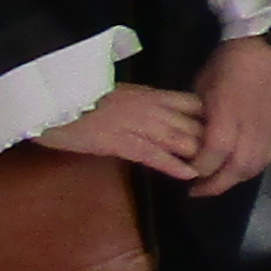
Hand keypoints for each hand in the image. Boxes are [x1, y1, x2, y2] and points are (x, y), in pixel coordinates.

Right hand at [35, 83, 203, 175]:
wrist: (50, 102)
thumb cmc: (78, 98)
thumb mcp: (120, 94)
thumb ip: (142, 103)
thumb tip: (160, 114)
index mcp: (149, 94)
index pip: (193, 103)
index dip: (209, 118)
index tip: (219, 133)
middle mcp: (150, 108)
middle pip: (194, 123)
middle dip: (209, 141)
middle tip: (220, 158)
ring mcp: (138, 125)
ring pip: (181, 139)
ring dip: (196, 155)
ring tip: (209, 171)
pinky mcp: (121, 143)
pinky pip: (155, 156)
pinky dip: (174, 166)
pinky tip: (188, 176)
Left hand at [181, 35, 270, 198]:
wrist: (269, 47)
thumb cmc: (228, 63)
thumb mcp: (201, 88)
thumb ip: (199, 119)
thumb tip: (192, 139)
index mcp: (226, 118)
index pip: (210, 157)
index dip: (196, 170)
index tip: (184, 173)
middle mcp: (250, 131)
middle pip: (235, 170)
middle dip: (215, 184)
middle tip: (198, 190)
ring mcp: (270, 131)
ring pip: (254, 167)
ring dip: (235, 179)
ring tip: (220, 182)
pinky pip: (268, 157)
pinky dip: (253, 168)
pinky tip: (242, 167)